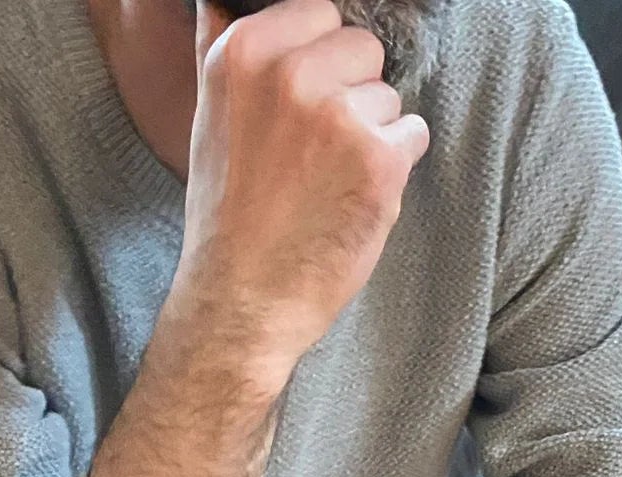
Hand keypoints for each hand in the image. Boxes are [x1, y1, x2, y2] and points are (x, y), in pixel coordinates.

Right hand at [180, 0, 430, 380]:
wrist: (241, 302)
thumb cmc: (226, 217)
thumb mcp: (209, 117)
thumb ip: (222, 47)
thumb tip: (223, 0)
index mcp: (243, 52)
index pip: (319, 12)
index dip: (321, 61)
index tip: (303, 104)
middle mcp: (290, 73)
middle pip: (362, 47)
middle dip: (352, 92)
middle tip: (317, 152)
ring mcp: (338, 116)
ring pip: (388, 96)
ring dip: (373, 135)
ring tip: (330, 182)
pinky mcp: (379, 160)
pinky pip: (413, 134)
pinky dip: (394, 169)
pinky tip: (354, 199)